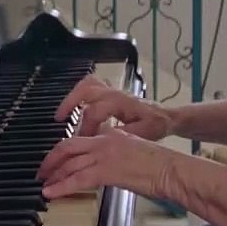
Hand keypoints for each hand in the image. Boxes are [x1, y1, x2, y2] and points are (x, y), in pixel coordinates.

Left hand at [35, 124, 175, 199]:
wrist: (171, 169)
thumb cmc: (160, 166)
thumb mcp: (134, 153)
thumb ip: (116, 156)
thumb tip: (105, 169)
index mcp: (111, 134)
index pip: (81, 140)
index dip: (65, 152)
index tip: (58, 161)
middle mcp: (104, 140)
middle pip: (68, 146)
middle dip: (51, 159)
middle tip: (42, 172)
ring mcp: (104, 154)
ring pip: (69, 163)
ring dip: (54, 175)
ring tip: (44, 185)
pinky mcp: (106, 170)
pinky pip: (77, 180)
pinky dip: (61, 187)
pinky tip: (51, 193)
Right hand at [55, 74, 172, 139]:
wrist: (167, 116)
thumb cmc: (156, 125)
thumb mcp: (144, 133)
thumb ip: (123, 134)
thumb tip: (104, 138)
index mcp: (120, 102)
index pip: (93, 112)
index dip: (84, 128)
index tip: (81, 141)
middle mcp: (114, 93)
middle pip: (85, 89)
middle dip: (69, 103)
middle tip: (59, 118)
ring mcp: (113, 90)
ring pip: (87, 83)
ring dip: (73, 95)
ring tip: (63, 112)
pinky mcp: (112, 92)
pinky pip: (93, 85)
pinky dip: (81, 92)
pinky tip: (76, 106)